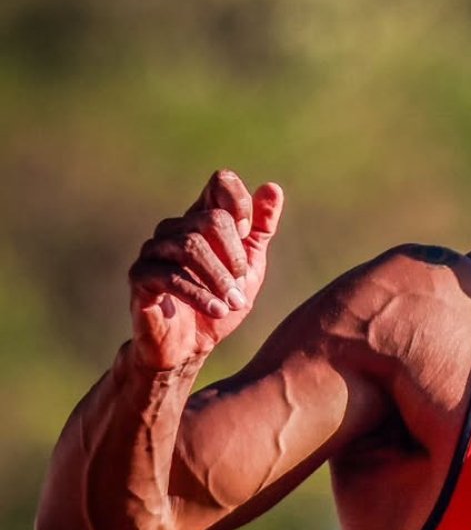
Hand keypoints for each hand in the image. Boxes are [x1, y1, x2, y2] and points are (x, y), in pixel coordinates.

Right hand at [127, 170, 283, 369]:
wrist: (188, 347)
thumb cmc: (219, 302)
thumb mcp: (249, 266)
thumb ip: (260, 229)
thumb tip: (272, 187)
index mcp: (201, 220)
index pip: (220, 183)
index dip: (240, 204)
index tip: (248, 234)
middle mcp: (174, 228)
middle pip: (210, 219)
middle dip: (234, 255)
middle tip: (242, 284)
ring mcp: (153, 251)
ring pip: (190, 246)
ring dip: (220, 278)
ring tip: (234, 303)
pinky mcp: (140, 277)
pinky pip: (169, 275)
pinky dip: (200, 294)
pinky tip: (218, 310)